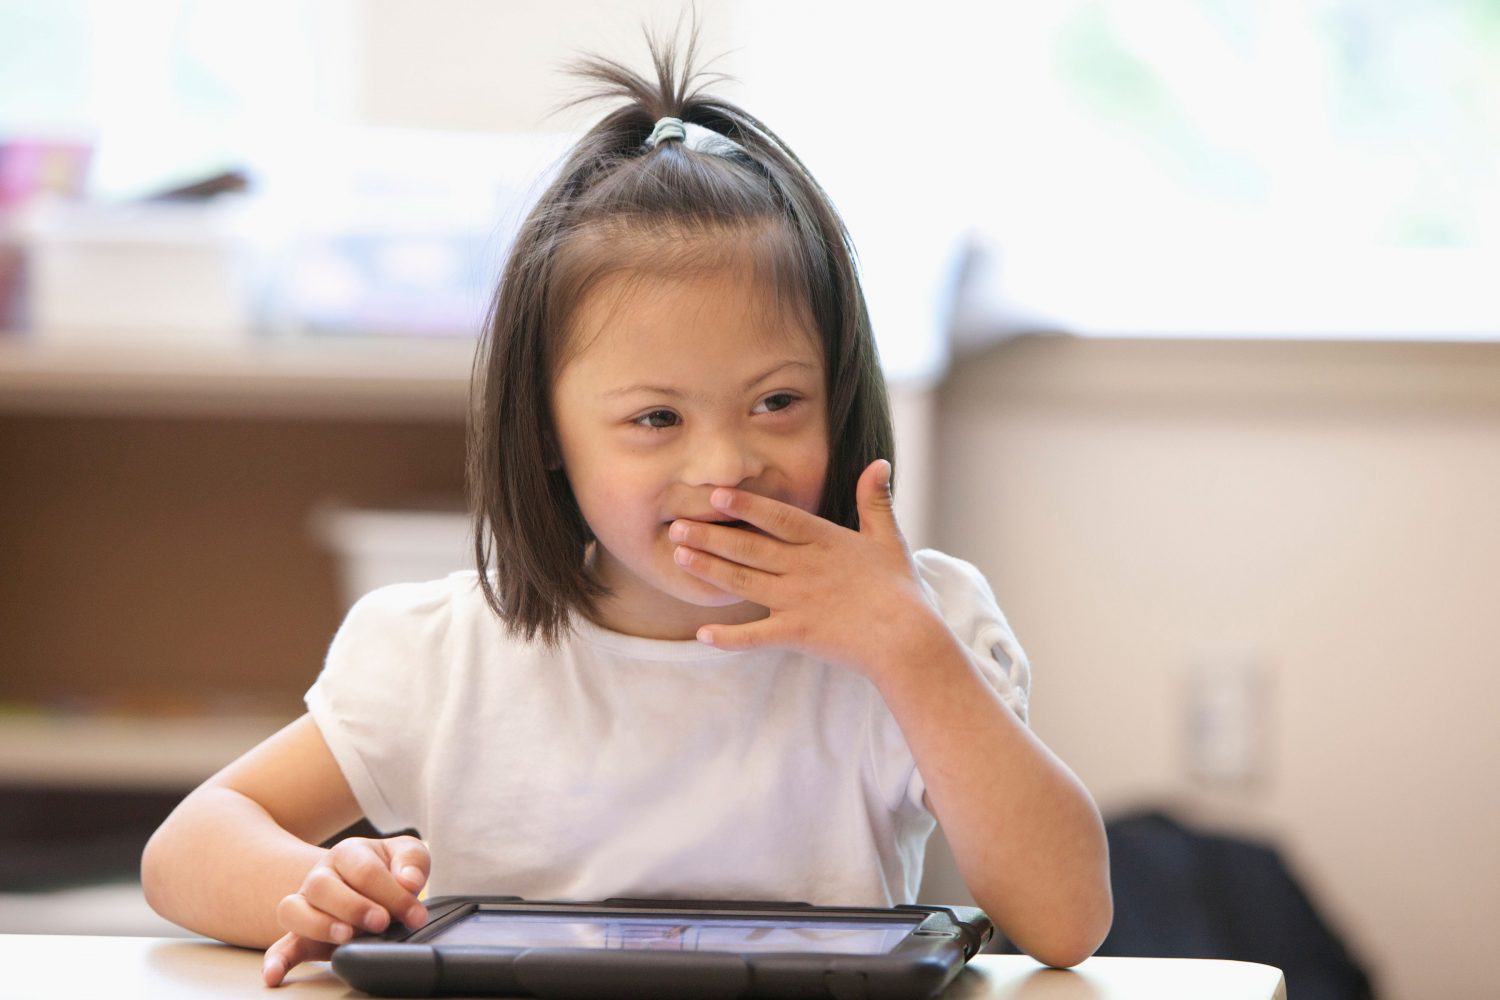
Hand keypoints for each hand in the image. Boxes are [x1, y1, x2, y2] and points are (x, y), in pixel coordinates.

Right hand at [262, 835, 429, 986]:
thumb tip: (408, 881)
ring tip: (346, 937)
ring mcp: (307, 904)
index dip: (391, 893)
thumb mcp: (407, 855)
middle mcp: (320, 876)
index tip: (414, 914)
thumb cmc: (389, 868)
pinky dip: (276, 960)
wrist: (367, 879)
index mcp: (347, 853)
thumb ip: (412, 862)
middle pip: (322, 885)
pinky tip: (274, 975)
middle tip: (382, 922)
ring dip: (319, 925)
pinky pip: (280, 946)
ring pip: (293, 910)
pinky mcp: (301, 934)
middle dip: (354, 907)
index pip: (364, 870)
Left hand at [669, 459, 944, 677]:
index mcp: (824, 541)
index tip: (715, 494)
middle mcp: (804, 568)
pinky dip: (729, 637)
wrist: (908, 639)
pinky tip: (703, 633)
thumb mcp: (888, 539)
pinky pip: (756, 636)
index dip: (746, 505)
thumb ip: (875, 501)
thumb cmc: (900, 589)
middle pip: (749, 547)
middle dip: (711, 535)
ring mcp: (798, 601)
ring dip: (710, 570)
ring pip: (744, 583)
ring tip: (679, 557)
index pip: (778, 518)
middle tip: (677, 525)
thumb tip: (879, 463)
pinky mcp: (797, 634)